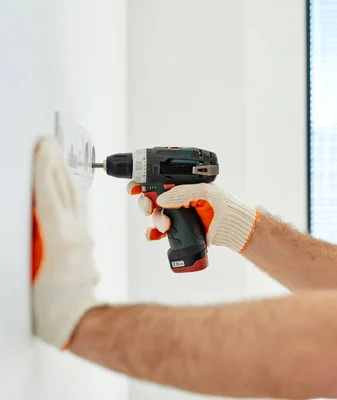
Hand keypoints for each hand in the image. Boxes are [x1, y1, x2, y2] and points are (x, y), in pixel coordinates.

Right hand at [32, 135, 101, 349]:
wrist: (78, 321)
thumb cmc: (50, 307)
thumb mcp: (24, 273)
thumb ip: (26, 242)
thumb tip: (23, 217)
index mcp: (60, 238)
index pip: (49, 194)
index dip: (44, 168)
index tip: (42, 147)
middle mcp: (76, 234)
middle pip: (64, 191)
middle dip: (55, 164)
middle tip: (48, 144)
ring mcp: (83, 238)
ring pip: (72, 200)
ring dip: (62, 177)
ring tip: (54, 159)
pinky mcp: (84, 244)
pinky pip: (74, 213)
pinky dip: (66, 195)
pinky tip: (63, 190)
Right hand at [128, 181, 258, 252]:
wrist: (233, 227)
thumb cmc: (224, 204)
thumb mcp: (205, 192)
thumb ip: (183, 192)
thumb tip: (161, 199)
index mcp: (181, 185)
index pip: (156, 180)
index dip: (141, 183)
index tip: (133, 189)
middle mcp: (176, 198)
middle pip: (150, 198)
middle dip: (144, 203)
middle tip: (149, 209)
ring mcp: (176, 215)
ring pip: (154, 216)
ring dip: (154, 220)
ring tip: (166, 225)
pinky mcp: (178, 230)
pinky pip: (158, 232)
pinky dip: (152, 234)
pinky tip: (154, 236)